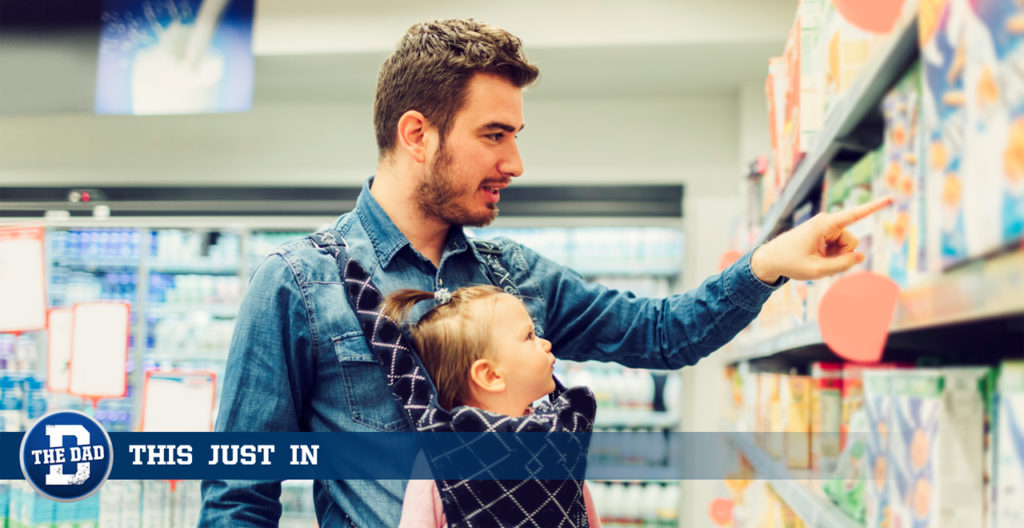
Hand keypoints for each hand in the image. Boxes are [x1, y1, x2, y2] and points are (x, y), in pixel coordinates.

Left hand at [750, 196, 892, 282]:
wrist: (771, 259)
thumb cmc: (790, 262)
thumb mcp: (817, 270)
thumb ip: (842, 264)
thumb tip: (860, 256)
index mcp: (825, 225)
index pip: (855, 215)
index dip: (874, 207)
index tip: (891, 198)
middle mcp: (827, 223)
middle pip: (851, 242)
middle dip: (842, 255)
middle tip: (820, 262)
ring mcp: (825, 228)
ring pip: (846, 247)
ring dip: (835, 257)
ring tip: (815, 260)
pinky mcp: (823, 234)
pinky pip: (838, 248)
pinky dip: (830, 257)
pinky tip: (815, 258)